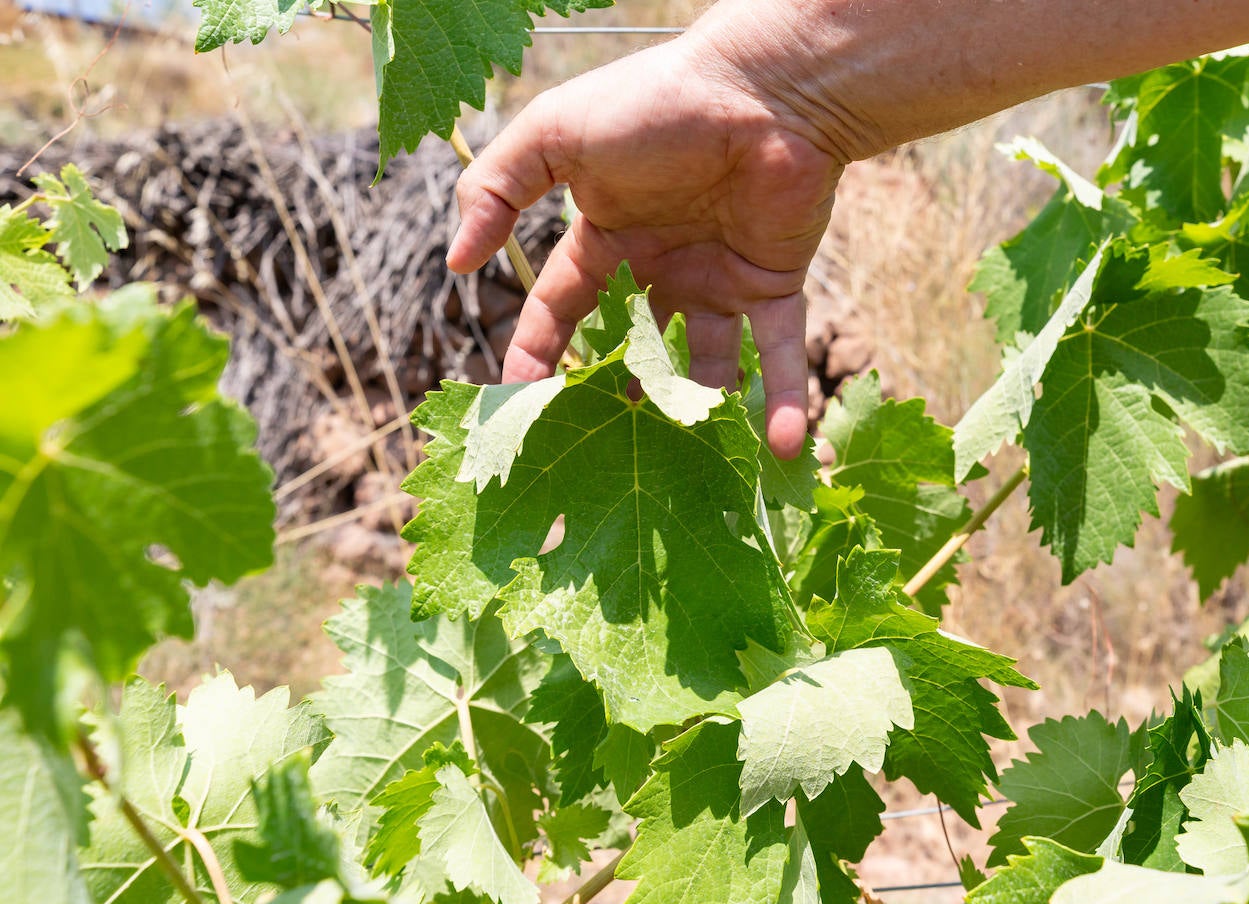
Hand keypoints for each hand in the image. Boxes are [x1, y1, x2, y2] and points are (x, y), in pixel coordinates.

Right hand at [446, 32, 844, 460]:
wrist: (761, 87)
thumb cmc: (656, 102)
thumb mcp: (554, 134)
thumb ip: (495, 189)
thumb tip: (456, 264)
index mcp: (607, 236)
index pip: (560, 306)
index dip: (537, 351)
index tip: (517, 402)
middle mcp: (661, 265)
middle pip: (631, 348)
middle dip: (616, 396)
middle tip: (600, 453)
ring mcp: (719, 280)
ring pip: (704, 365)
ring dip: (696, 412)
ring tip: (684, 464)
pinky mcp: (773, 286)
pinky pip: (779, 353)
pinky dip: (784, 398)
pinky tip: (780, 449)